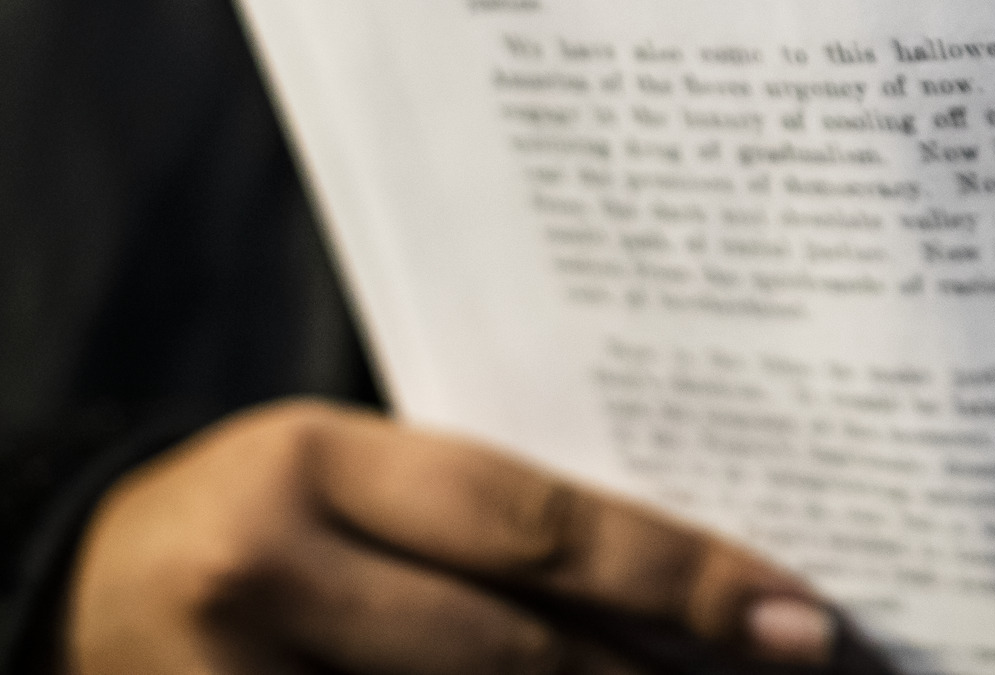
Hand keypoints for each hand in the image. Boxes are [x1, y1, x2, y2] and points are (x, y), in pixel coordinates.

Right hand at [62, 399, 837, 674]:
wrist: (74, 586)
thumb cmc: (266, 513)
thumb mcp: (359, 474)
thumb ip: (488, 520)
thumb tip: (684, 582)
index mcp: (318, 465)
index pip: (537, 526)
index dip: (680, 575)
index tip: (797, 612)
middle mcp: (271, 575)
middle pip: (516, 652)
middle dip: (666, 674)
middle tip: (793, 668)